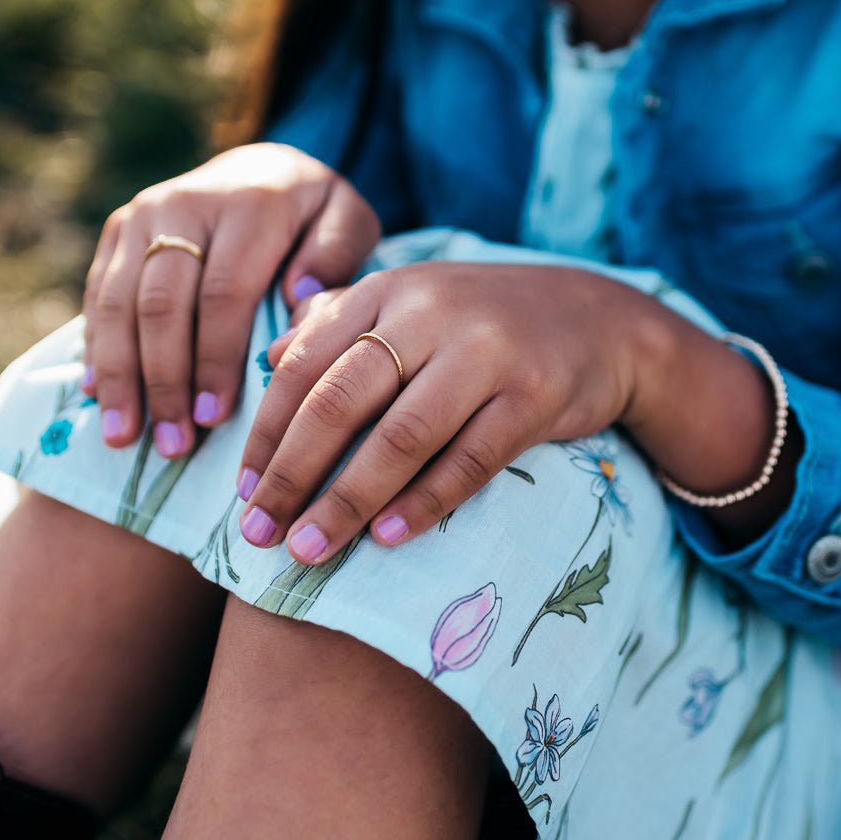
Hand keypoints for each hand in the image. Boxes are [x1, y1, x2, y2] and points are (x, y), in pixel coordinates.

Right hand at [82, 143, 379, 457]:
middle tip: (171, 445)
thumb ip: (336, 252)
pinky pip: (97, 293)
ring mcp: (144, 214)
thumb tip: (300, 296)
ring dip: (120, 375)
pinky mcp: (118, 229)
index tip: (214, 417)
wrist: (265, 167)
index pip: (224, 292)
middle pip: (162, 303)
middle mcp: (187, 204)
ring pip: (118, 302)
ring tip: (123, 436)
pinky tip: (99, 397)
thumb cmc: (315, 213)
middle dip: (163, 380)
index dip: (214, 358)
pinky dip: (97, 348)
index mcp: (250, 205)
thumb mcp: (348, 219)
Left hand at [234, 262, 661, 562]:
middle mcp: (430, 313)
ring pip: (401, 437)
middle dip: (292, 475)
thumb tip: (268, 361)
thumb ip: (338, 321)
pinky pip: (469, 459)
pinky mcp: (533, 396)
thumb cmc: (485, 319)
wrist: (597, 319)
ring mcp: (486, 353)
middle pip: (341, 401)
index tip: (243, 491)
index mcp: (388, 290)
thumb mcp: (409, 300)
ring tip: (310, 549)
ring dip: (348, 501)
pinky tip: (389, 537)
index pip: (305, 365)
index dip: (267, 432)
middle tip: (260, 534)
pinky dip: (425, 503)